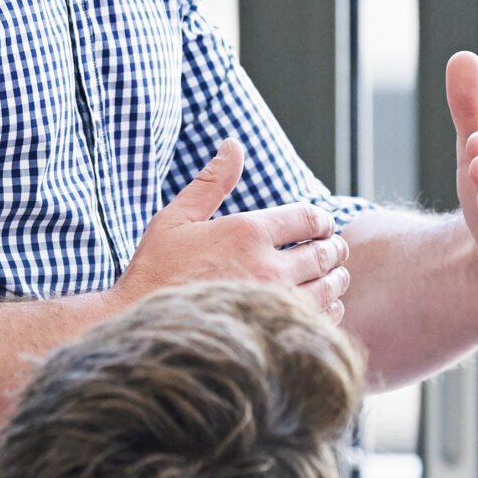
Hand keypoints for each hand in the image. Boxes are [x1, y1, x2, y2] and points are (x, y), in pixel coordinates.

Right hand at [120, 137, 348, 324]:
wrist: (142, 327)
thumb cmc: (155, 271)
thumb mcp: (176, 219)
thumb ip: (211, 182)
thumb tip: (233, 144)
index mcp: (248, 232)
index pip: (309, 218)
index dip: (322, 221)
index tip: (322, 226)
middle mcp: (268, 266)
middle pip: (326, 253)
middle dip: (334, 249)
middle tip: (335, 251)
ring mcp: (275, 302)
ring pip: (329, 288)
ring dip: (336, 280)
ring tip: (334, 278)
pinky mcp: (276, 333)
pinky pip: (321, 319)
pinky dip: (329, 310)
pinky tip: (322, 307)